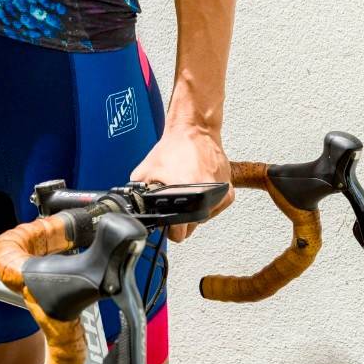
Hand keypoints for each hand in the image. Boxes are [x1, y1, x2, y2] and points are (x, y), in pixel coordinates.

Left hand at [130, 126, 233, 242]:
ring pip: (204, 218)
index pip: (179, 233)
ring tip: (186, 189)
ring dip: (195, 209)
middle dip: (182, 219)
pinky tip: (199, 189)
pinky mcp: (228, 190)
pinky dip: (208, 202)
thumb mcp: (146, 171)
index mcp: (185, 191)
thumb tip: (135, 209)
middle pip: (191, 227)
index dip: (170, 230)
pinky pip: (216, 208)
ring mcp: (219, 193)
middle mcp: (205, 194)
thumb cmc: (174, 147)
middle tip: (176, 200)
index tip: (168, 223)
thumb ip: (139, 194)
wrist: (193, 130)